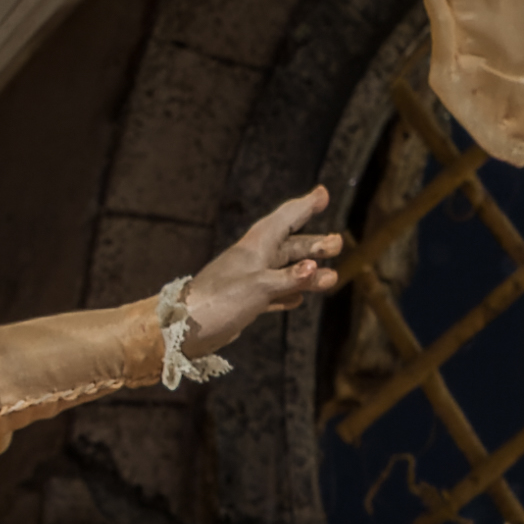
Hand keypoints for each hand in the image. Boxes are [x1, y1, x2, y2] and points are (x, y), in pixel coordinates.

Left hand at [179, 188, 340, 356]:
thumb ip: (290, 278)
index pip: (286, 218)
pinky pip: (274, 292)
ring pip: (285, 271)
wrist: (185, 329)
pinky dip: (289, 292)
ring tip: (332, 277)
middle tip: (338, 243)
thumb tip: (317, 268)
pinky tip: (299, 298)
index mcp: (255, 246)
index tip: (324, 194)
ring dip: (308, 272)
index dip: (306, 205)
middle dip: (314, 244)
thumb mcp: (259, 287)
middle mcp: (253, 259)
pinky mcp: (246, 301)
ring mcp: (249, 280)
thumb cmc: (220, 301)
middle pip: (290, 245)